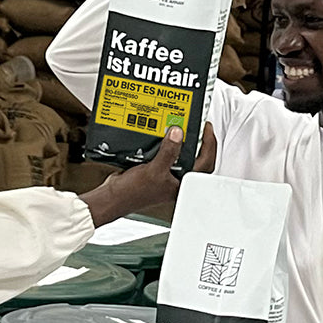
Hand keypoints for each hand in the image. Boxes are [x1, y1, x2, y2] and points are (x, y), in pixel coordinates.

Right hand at [78, 125, 217, 226]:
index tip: (207, 128)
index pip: (205, 163)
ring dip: (183, 142)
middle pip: (197, 158)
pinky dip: (167, 144)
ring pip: (181, 156)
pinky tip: (163, 135)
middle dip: (200, 142)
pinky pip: (166, 154)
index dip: (209, 144)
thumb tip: (178, 134)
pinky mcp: (156, 170)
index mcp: (182, 184)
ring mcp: (167, 175)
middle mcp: (177, 180)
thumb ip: (168, 152)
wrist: (113, 196)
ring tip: (183, 127)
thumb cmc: (133, 193)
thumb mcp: (154, 170)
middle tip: (199, 126)